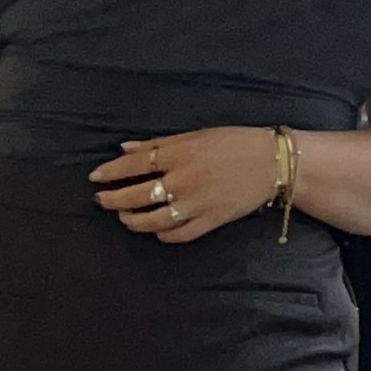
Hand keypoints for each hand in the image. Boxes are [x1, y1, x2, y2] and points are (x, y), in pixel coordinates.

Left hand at [91, 128, 281, 243]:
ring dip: (133, 221)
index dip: (111, 171)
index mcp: (181, 154)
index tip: (96, 177)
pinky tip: (156, 231)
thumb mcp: (197, 134)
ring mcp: (198, 204)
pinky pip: (180, 235)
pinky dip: (163, 235)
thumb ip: (160, 143)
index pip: (135, 165)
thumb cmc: (235, 142)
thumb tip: (125, 149)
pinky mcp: (212, 220)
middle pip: (137, 196)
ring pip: (154, 221)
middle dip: (114, 200)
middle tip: (102, 200)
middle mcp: (185, 180)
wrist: (274, 162)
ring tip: (125, 217)